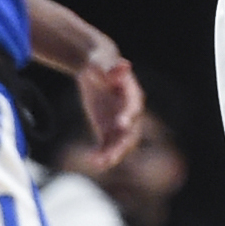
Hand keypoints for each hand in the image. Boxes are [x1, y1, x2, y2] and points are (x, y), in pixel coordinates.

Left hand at [71, 47, 144, 167]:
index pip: (133, 107)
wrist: (95, 69)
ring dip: (111, 154)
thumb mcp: (102, 62)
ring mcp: (119, 123)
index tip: (121, 125)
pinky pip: (106, 145)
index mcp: (131, 94)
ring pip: (119, 143)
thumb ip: (112, 67)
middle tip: (111, 156)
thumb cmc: (100, 61)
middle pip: (130, 132)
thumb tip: (124, 65)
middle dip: (121, 145)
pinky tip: (92, 161)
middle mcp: (129, 112)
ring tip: (100, 163)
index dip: (128, 116)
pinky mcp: (108, 129)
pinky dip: (100, 154)